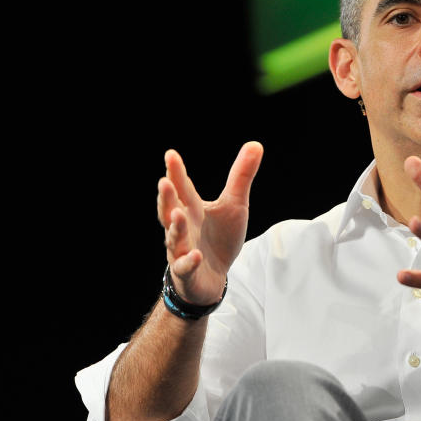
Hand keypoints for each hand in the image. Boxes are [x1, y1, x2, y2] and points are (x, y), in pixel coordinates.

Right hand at [157, 142, 262, 304]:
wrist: (214, 277)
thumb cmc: (219, 237)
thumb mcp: (235, 205)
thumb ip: (241, 176)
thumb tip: (256, 144)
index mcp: (192, 208)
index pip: (182, 188)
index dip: (176, 172)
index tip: (171, 155)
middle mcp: (182, 227)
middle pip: (169, 210)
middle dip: (167, 197)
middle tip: (164, 182)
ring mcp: (181, 249)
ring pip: (173, 238)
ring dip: (175, 227)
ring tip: (178, 214)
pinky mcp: (188, 272)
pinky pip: (186, 267)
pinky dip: (189, 261)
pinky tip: (196, 254)